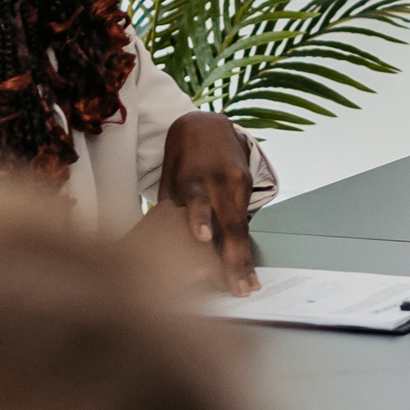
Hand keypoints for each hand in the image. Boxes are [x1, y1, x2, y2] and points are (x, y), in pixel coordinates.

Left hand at [154, 111, 262, 290]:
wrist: (207, 122)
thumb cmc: (182, 157)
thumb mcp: (170, 177)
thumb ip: (171, 206)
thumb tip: (161, 244)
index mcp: (192, 175)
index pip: (197, 199)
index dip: (200, 218)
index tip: (201, 238)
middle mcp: (218, 178)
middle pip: (230, 222)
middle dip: (234, 257)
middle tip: (238, 287)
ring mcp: (237, 181)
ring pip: (242, 226)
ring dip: (244, 258)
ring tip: (247, 285)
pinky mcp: (248, 183)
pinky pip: (245, 219)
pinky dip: (244, 244)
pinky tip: (247, 268)